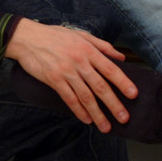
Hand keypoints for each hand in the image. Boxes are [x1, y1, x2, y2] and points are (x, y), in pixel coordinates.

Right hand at [4, 18, 136, 131]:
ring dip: (97, 113)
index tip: (133, 94)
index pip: (110, 69)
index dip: (123, 82)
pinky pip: (69, 98)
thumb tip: (120, 56)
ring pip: (86, 96)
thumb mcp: (80, 34)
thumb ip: (102, 45)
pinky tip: (86, 120)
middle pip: (100, 86)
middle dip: (114, 104)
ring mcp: (66, 72)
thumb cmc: (54, 35)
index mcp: (88, 50)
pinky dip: (78, 110)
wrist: (27, 38)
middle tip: (124, 118)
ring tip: (106, 126)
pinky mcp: (53, 80)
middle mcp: (79, 62)